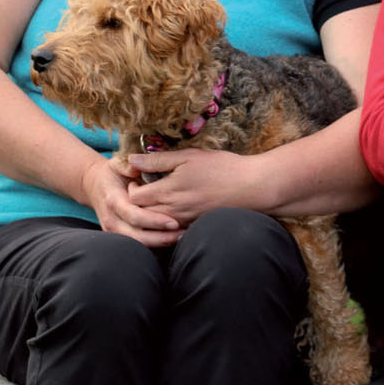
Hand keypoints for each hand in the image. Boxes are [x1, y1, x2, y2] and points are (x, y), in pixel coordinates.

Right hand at [79, 158, 180, 247]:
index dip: (154, 221)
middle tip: (183, 233)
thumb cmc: (112, 174)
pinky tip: (171, 238)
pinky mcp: (118, 237)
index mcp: (114, 201)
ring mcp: (113, 231)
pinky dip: (155, 243)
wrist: (94, 187)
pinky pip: (137, 245)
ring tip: (181, 236)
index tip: (173, 222)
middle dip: (161, 237)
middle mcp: (112, 220)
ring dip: (160, 243)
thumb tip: (137, 167)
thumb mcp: (117, 164)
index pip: (134, 215)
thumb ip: (127, 165)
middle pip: (137, 236)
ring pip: (138, 244)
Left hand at [125, 147, 267, 225]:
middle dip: (137, 201)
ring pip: (154, 222)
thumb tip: (131, 159)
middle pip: (140, 213)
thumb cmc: (222, 168)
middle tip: (145, 186)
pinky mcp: (194, 226)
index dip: (131, 186)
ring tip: (158, 195)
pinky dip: (166, 219)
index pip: (133, 197)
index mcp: (168, 191)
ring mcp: (184, 221)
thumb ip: (158, 160)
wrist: (252, 187)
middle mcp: (173, 210)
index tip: (139, 176)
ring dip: (150, 211)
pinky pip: (171, 227)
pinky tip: (175, 205)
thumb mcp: (188, 157)